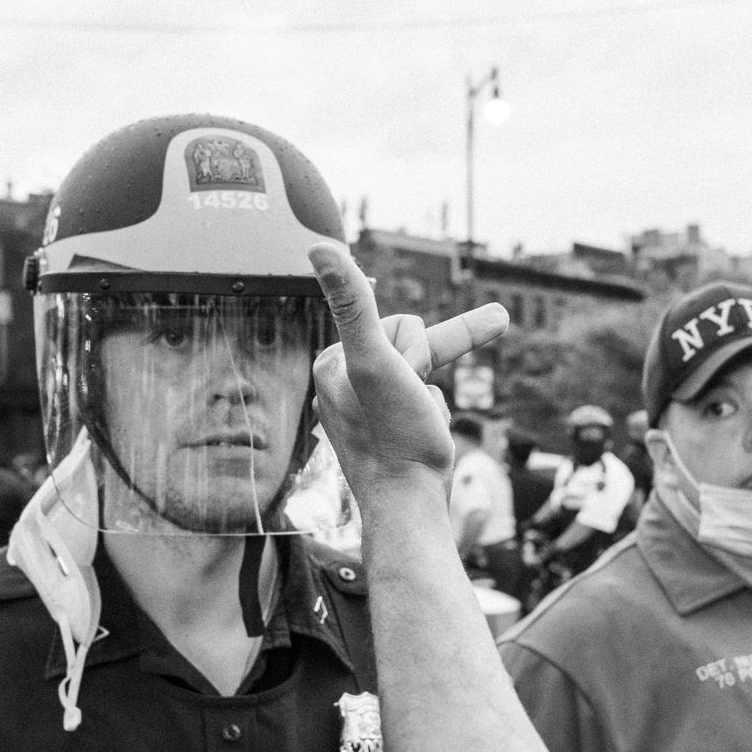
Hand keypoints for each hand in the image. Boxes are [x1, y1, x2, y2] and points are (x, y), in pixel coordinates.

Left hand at [307, 243, 507, 499]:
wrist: (409, 505)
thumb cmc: (394, 435)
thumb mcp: (374, 359)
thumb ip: (352, 302)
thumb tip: (318, 247)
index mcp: (332, 363)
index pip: (399, 325)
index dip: (415, 352)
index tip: (401, 385)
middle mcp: (344, 384)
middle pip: (412, 348)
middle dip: (426, 373)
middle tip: (412, 411)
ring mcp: (366, 409)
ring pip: (424, 377)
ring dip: (433, 398)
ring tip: (419, 429)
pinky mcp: (387, 432)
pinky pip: (427, 404)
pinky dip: (434, 418)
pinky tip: (425, 441)